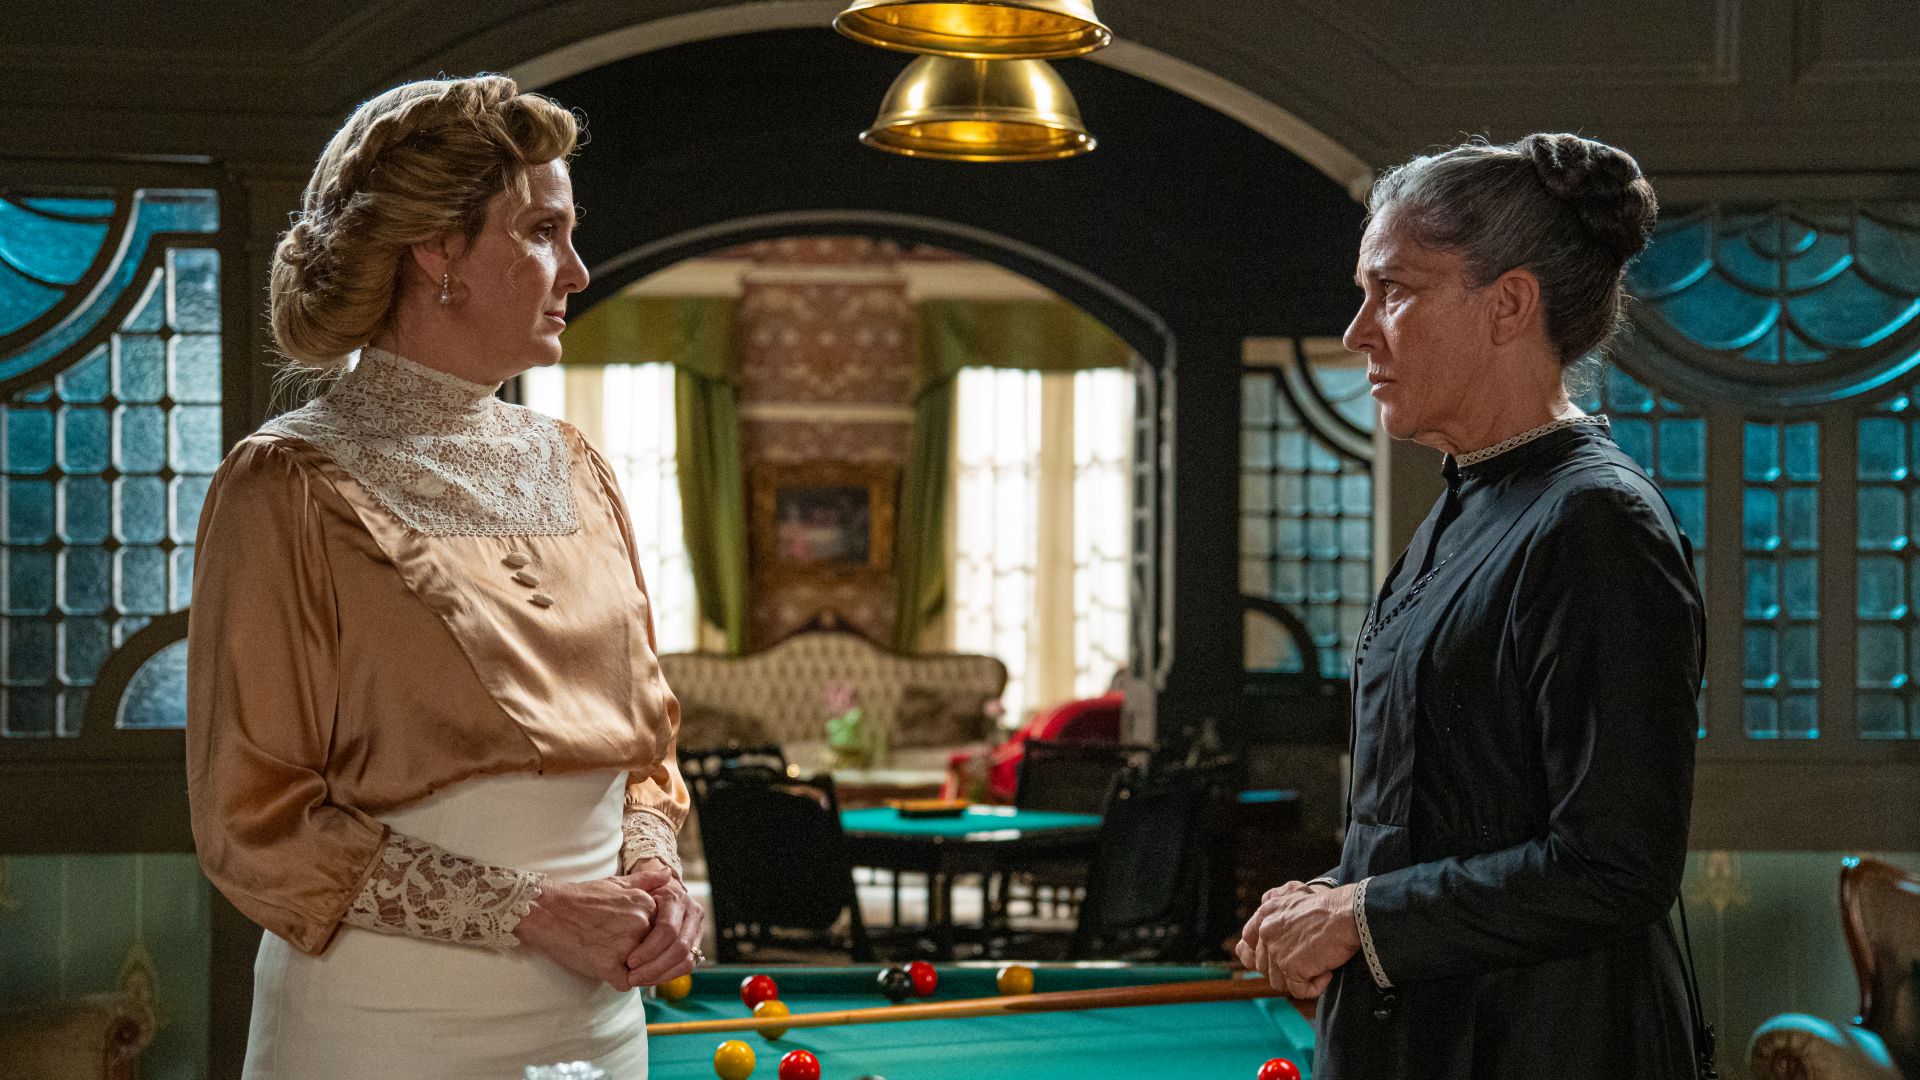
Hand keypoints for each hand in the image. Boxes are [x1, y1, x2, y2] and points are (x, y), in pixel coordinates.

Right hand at [512, 876, 657, 990]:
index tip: (631, 934)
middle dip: (642, 954)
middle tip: (616, 945)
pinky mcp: (609, 966)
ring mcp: (626, 946)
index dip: (650, 937)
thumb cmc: (581, 897)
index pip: (664, 932)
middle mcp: (640, 924)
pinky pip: (625, 984)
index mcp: (646, 905)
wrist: (548, 912)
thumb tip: (667, 874)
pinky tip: (603, 967)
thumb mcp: (616, 883)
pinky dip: (617, 980)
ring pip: (643, 969)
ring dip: (632, 969)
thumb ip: (645, 881)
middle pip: (655, 951)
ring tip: (609, 955)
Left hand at [623, 859, 706, 986]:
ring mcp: (697, 930)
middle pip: (680, 948)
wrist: (658, 896)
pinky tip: (649, 979)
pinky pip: (687, 966)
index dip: (649, 949)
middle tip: (633, 978)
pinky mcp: (696, 945)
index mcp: (678, 899)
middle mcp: (693, 913)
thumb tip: (665, 874)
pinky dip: (668, 976)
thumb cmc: (641, 894)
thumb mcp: (638, 886)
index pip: (668, 929)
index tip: (629, 962)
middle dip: (655, 967)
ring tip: (639, 981)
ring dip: (662, 975)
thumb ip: (645, 879)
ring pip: (686, 960)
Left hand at [1234, 880, 1357, 999]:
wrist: (1347, 914)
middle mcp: (1266, 932)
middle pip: (1264, 967)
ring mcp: (1276, 950)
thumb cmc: (1330, 908)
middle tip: (1310, 962)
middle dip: (1286, 970)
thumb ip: (1276, 917)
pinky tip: (1327, 973)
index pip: (1246, 944)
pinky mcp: (1290, 966)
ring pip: (1279, 982)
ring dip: (1301, 979)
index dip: (1262, 957)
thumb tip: (1260, 938)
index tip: (1283, 960)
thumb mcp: (1294, 901)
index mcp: (1265, 914)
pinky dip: (1315, 988)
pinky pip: (1299, 991)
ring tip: (1321, 964)